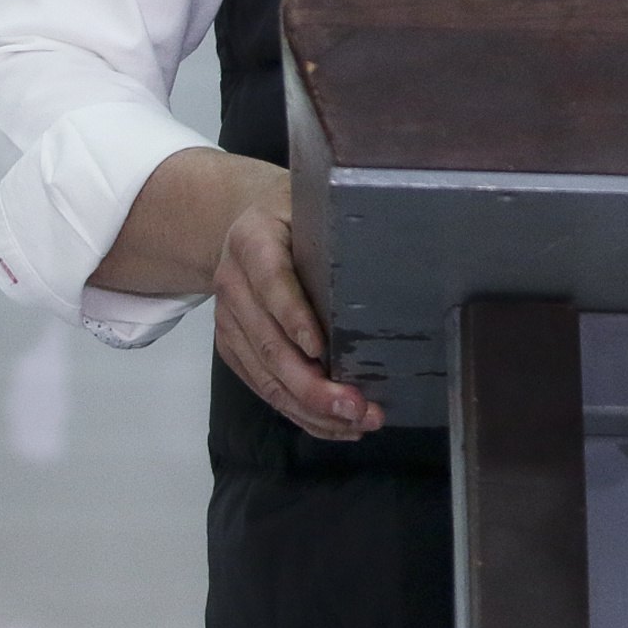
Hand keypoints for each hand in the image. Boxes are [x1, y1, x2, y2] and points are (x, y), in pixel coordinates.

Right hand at [212, 196, 382, 442]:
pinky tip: (336, 425)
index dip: (295, 319)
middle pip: (270, 345)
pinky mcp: (233, 349)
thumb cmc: (291, 215)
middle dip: (313, 384)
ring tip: (357, 423)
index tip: (322, 350)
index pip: (273, 283)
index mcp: (253, 242)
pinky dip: (300, 412)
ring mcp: (229, 322)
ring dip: (311, 408)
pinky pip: (264, 388)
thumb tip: (398, 243)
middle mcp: (233, 286)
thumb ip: (334, 224)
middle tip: (357, 407)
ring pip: (266, 376)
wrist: (236, 225)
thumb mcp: (307, 202)